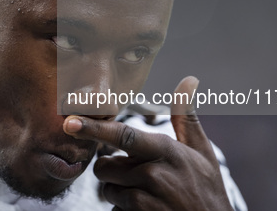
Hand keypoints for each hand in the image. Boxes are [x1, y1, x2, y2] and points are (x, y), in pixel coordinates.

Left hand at [63, 76, 231, 210]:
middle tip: (134, 176)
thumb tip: (189, 79)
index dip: (94, 128)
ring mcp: (148, 199)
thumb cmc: (206, 189)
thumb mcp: (201, 152)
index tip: (70, 123)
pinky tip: (147, 210)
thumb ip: (186, 116)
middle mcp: (154, 172)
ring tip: (146, 195)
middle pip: (105, 166)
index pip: (123, 135)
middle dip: (110, 171)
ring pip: (108, 190)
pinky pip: (116, 210)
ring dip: (118, 192)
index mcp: (165, 149)